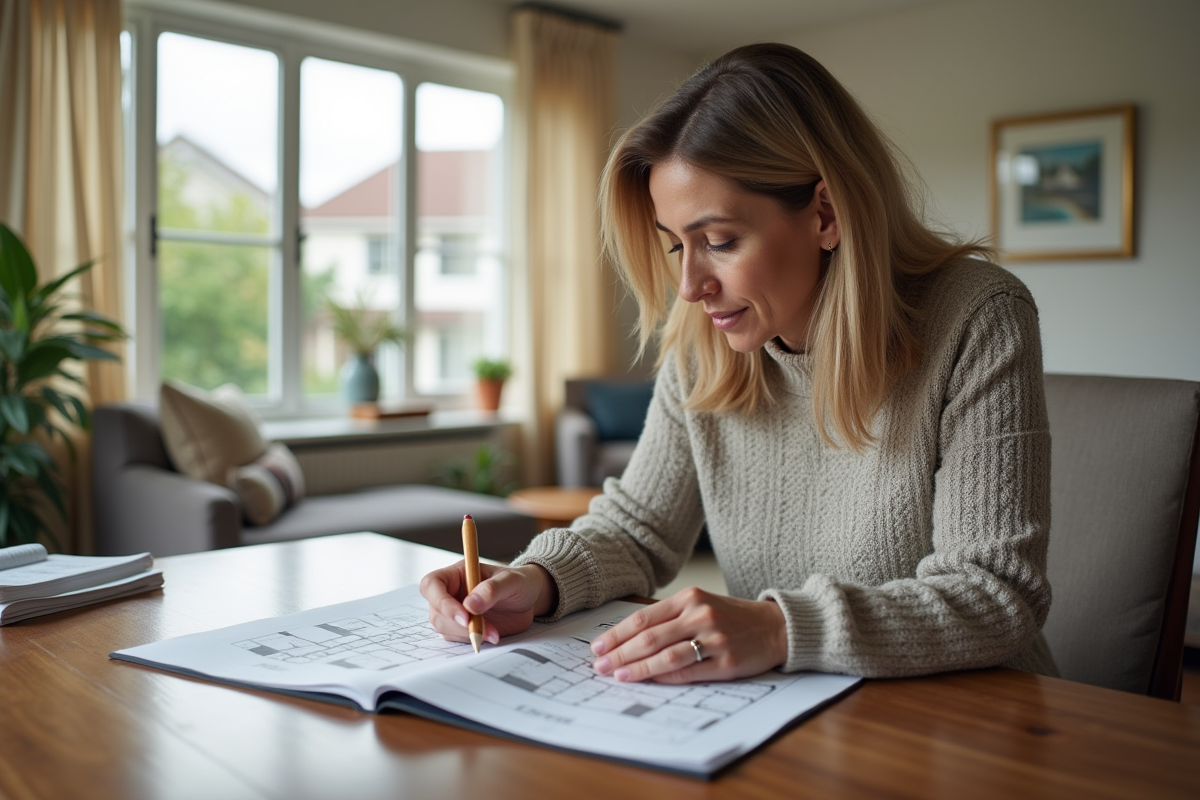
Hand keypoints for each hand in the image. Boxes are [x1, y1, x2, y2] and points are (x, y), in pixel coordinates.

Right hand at [419, 562, 556, 645]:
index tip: (464, 616)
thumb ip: (492, 589)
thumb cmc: (519, 582)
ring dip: (467, 634)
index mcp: (457, 574)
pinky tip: (492, 636)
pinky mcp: (463, 628)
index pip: (432, 584)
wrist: (530, 599)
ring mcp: (455, 611)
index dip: (441, 601)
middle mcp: (451, 592)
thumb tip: (470, 604)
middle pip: (436, 611)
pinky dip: (473, 640)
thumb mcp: (511, 581)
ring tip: (493, 633)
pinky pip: (457, 638)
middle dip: (458, 624)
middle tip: (482, 630)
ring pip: (444, 628)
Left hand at [589, 588, 787, 683]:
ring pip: (666, 656)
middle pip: (650, 638)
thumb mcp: (700, 605)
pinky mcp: (727, 662)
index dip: (617, 634)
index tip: (598, 647)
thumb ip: (669, 619)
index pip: (643, 618)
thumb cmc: (731, 616)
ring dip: (638, 668)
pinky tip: (648, 681)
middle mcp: (700, 615)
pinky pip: (688, 672)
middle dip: (620, 653)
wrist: (775, 626)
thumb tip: (629, 640)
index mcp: (690, 598)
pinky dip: (664, 678)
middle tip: (599, 665)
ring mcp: (714, 639)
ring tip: (618, 676)